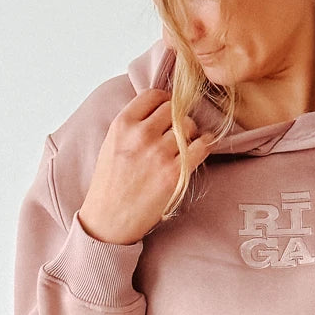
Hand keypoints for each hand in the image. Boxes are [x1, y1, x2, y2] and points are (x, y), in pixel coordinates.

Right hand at [77, 88, 214, 244]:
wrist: (109, 220)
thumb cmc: (110, 184)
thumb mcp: (112, 144)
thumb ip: (133, 125)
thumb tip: (160, 109)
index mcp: (122, 124)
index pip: (154, 95)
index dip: (165, 102)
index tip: (168, 112)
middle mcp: (141, 135)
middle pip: (174, 109)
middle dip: (178, 118)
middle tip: (177, 133)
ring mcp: (159, 153)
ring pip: (189, 126)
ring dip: (191, 134)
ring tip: (184, 146)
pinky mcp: (175, 173)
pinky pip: (202, 147)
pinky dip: (205, 146)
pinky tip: (199, 150)